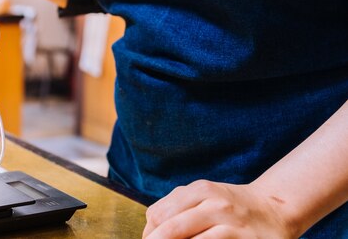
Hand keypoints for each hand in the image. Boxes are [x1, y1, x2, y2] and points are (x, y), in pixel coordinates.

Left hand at [142, 180, 294, 237]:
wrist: (276, 209)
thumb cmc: (231, 207)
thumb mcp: (204, 198)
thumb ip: (177, 208)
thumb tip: (149, 231)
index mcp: (200, 190)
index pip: (157, 214)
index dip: (148, 233)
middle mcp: (214, 202)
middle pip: (170, 228)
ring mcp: (230, 222)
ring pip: (188, 238)